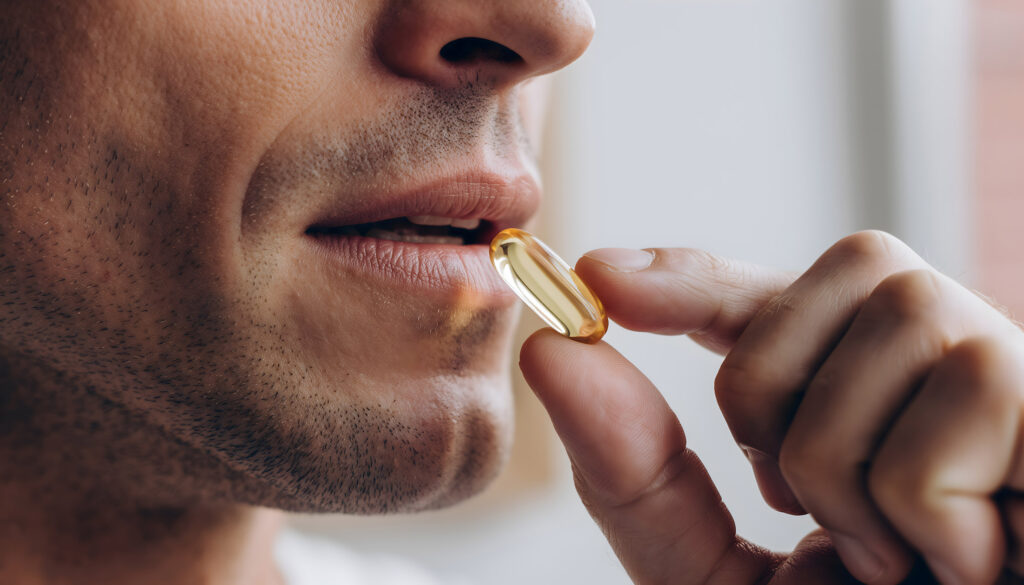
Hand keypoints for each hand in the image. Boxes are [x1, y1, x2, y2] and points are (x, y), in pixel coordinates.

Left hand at [519, 231, 1023, 584]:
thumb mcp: (717, 575)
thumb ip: (639, 478)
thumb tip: (553, 352)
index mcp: (867, 399)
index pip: (776, 298)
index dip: (691, 275)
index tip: (595, 275)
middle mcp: (952, 367)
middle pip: (850, 267)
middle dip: (772, 388)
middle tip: (795, 507)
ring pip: (903, 320)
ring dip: (850, 468)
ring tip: (896, 559)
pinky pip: (971, 393)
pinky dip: (928, 507)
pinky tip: (970, 566)